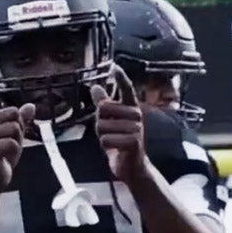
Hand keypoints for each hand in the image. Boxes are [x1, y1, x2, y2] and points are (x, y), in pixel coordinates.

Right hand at [0, 68, 32, 197]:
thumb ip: (20, 120)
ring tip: (7, 151)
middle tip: (9, 142)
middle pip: (13, 113)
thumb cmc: (1, 155)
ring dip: (18, 141)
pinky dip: (15, 151)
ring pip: (15, 128)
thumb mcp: (13, 135)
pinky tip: (5, 157)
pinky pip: (13, 143)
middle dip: (19, 128)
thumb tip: (30, 106)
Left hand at [90, 66, 145, 183]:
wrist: (132, 166)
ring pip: (102, 126)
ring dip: (102, 136)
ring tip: (114, 141)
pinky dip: (105, 146)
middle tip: (110, 132)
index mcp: (131, 107)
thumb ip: (104, 104)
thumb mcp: (110, 121)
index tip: (115, 66)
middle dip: (100, 123)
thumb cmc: (120, 140)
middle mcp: (136, 115)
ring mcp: (137, 129)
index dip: (121, 78)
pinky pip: (106, 139)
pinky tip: (115, 149)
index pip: (126, 89)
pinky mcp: (134, 142)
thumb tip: (94, 87)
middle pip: (103, 109)